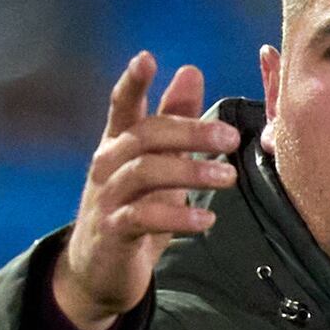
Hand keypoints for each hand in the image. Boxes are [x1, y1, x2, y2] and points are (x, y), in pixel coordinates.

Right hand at [52, 54, 236, 329]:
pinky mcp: (113, 232)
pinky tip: (206, 218)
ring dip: (190, 171)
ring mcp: (107, 198)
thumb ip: (174, 118)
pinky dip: (178, 216)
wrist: (98, 270)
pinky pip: (144, 217)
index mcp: (117, 142)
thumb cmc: (133, 207)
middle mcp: (106, 164)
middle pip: (145, 136)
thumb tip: (190, 71)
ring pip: (145, 173)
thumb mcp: (156, 160)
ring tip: (228, 177)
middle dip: (189, 132)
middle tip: (230, 138)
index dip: (132, 82)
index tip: (146, 58)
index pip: (122, 104)